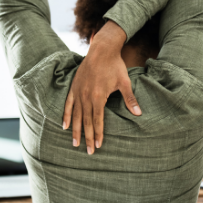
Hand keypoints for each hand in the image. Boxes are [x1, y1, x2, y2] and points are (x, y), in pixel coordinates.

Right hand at [62, 21, 140, 153]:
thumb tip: (138, 113)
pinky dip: (66, 115)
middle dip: (87, 137)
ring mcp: (78, 92)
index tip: (98, 146)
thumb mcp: (124, 82)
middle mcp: (86, 96)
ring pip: (76, 115)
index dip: (98, 134)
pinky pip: (68, 104)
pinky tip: (64, 126)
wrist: (101, 50)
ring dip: (75, 130)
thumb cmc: (115, 66)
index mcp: (98, 97)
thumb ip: (129, 99)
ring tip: (74, 144)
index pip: (97, 120)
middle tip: (88, 152)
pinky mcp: (74, 87)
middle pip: (86, 121)